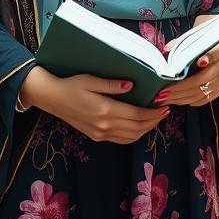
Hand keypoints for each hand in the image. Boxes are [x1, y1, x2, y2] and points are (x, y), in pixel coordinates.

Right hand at [19, 66, 168, 142]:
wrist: (52, 98)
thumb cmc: (71, 84)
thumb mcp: (91, 79)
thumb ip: (112, 84)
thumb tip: (132, 85)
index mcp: (105, 110)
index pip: (136, 115)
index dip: (153, 113)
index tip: (165, 106)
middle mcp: (104, 126)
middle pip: (137, 128)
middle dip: (154, 121)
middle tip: (165, 111)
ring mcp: (100, 133)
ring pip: (130, 136)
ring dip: (146, 129)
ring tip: (156, 118)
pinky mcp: (96, 136)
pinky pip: (121, 139)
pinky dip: (134, 135)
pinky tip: (139, 126)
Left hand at [155, 31, 218, 106]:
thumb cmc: (207, 41)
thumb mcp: (197, 36)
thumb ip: (182, 43)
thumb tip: (166, 49)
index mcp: (218, 52)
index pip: (211, 56)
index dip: (203, 60)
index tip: (193, 65)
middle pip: (199, 81)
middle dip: (178, 89)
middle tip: (162, 93)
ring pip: (200, 93)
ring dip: (180, 98)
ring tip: (164, 99)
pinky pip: (203, 99)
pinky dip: (189, 101)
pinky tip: (176, 100)